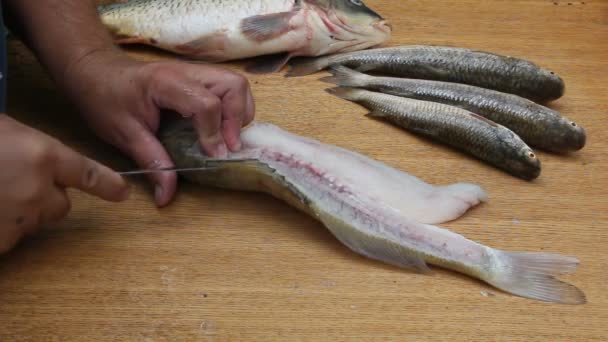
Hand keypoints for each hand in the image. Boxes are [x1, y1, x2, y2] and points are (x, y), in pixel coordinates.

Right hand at [0, 115, 129, 253]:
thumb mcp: (6, 132)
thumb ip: (31, 154)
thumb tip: (45, 171)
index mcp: (42, 155)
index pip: (86, 174)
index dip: (107, 185)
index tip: (122, 193)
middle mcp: (36, 188)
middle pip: (60, 207)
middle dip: (45, 199)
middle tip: (13, 183)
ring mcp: (15, 217)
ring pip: (32, 224)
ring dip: (17, 214)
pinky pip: (7, 239)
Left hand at [63, 51, 254, 206]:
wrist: (94, 71)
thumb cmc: (105, 98)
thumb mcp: (123, 134)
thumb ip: (151, 162)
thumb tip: (167, 196)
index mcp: (167, 83)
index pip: (206, 104)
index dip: (214, 133)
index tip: (212, 157)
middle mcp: (188, 72)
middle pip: (234, 86)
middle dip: (237, 118)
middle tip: (227, 146)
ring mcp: (196, 72)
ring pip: (237, 85)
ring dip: (239, 113)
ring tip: (227, 138)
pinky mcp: (199, 79)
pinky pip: (229, 89)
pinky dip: (233, 109)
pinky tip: (219, 129)